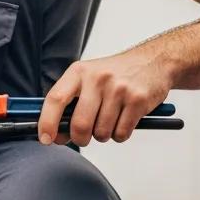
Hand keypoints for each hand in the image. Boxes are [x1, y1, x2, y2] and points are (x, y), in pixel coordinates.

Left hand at [38, 47, 173, 146]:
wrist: (154, 60)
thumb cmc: (115, 74)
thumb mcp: (88, 77)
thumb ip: (69, 103)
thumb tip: (54, 134)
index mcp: (78, 72)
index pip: (55, 99)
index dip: (47, 122)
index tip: (45, 139)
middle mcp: (97, 78)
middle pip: (80, 124)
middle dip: (80, 138)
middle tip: (84, 137)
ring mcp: (119, 89)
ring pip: (101, 133)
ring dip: (103, 135)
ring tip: (110, 120)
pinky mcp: (138, 100)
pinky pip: (121, 133)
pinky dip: (120, 135)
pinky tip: (123, 120)